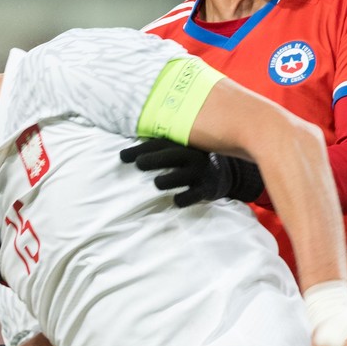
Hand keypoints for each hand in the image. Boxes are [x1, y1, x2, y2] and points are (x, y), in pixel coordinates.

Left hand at [120, 138, 263, 207]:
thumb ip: (156, 150)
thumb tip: (122, 153)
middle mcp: (191, 156)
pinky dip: (184, 198)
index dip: (139, 149)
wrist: (225, 173)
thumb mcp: (178, 151)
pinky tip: (175, 200)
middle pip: (171, 155)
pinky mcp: (207, 188)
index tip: (122, 156)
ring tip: (157, 183)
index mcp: (181, 145)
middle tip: (139, 164)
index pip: (158, 144)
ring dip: (167, 180)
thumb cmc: (189, 162)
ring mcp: (200, 172)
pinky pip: (194, 194)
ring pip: (181, 176)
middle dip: (153, 159)